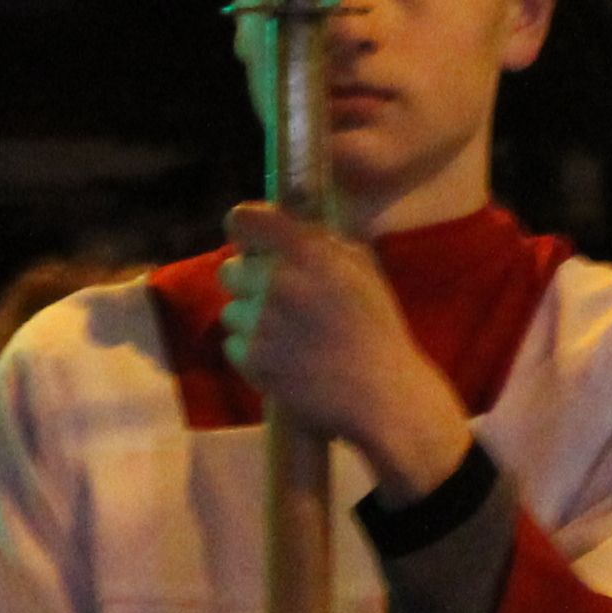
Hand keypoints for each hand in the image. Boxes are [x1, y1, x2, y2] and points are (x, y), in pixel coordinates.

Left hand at [218, 204, 476, 498]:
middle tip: (278, 301)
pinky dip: (253, 354)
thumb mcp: (361, 267)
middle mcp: (279, 280)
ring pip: (231, 311)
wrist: (382, 393)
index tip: (253, 244)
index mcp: (308, 251)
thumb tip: (280, 221)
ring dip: (251, 322)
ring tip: (288, 339)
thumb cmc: (375, 328)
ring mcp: (262, 322)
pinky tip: (285, 361)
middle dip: (249, 283)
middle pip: (229, 270)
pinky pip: (233, 345)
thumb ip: (319, 240)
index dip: (244, 231)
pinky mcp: (253, 359)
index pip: (243, 219)